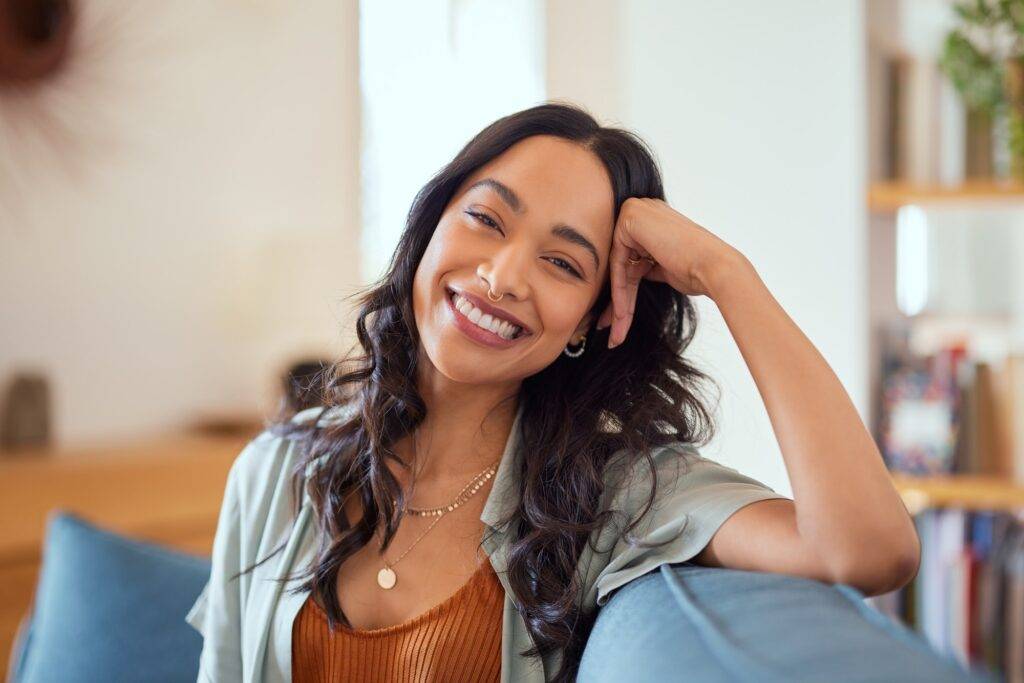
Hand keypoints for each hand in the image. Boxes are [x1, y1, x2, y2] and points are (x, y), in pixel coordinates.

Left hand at [595, 197, 744, 347]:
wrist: (714, 267)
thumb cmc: (698, 270)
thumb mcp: (665, 267)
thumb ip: (647, 264)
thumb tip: (634, 273)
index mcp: (653, 218)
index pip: (630, 258)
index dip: (624, 290)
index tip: (617, 317)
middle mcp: (644, 209)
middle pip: (622, 262)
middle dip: (616, 300)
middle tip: (608, 326)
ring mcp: (636, 211)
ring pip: (618, 267)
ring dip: (618, 304)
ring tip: (616, 331)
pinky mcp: (630, 219)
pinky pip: (617, 263)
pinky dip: (619, 291)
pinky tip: (621, 316)